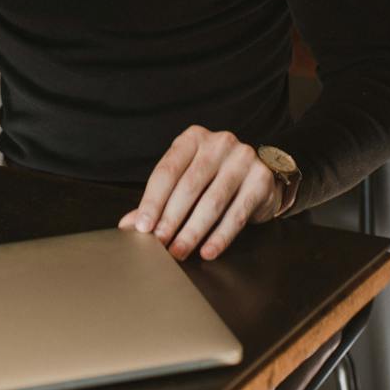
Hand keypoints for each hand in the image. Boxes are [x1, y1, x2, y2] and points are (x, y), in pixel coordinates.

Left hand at [118, 125, 277, 260]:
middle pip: (188, 186)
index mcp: (193, 138)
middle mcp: (218, 143)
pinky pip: (237, 213)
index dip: (152, 201)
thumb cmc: (214, 177)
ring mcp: (242, 159)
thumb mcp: (185, 180)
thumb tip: (128, 225)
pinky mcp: (261, 179)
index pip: (167, 171)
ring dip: (193, 231)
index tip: (142, 227)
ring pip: (212, 201)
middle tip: (160, 243)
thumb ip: (159, 200)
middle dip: (171, 219)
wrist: (260, 174)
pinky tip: (208, 251)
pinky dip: (220, 236)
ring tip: (179, 251)